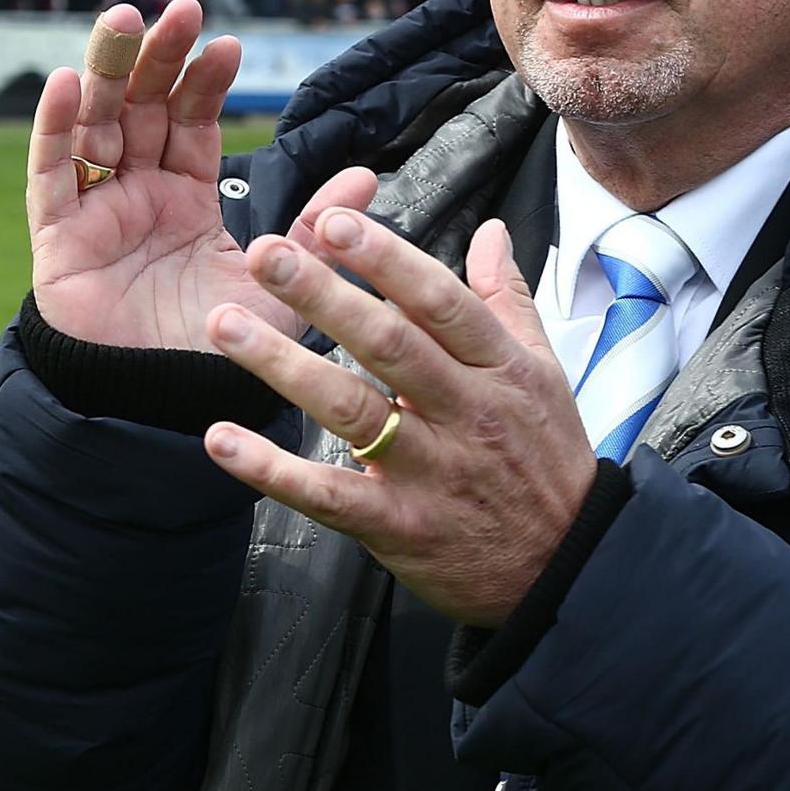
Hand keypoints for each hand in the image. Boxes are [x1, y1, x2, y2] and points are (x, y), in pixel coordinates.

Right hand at [26, 0, 376, 349]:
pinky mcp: (58, 236)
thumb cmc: (214, 350)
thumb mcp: (277, 284)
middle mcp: (137, 191)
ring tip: (122, 20)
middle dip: (158, 56)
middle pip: (142, 105)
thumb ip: (313, 231)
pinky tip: (65, 83)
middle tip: (178, 9)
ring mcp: (95, 208)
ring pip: (95, 122)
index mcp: (186, 195)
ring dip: (106, 69)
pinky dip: (54, 126)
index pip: (193, 121)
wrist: (160, 407)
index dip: (206, 81)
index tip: (230, 44)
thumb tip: (366, 175)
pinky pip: (49, 173)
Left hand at [200, 198, 595, 626]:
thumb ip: (507, 299)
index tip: (334, 223)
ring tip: (225, 325)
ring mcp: (430, 471)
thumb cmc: (547, 462)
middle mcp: (465, 413)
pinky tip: (222, 439)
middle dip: (323, 294)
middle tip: (264, 253)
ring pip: (351, 410)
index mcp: (499, 369)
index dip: (386, 259)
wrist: (567, 567)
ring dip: (283, 365)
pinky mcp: (398, 526)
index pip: (439, 301)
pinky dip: (272, 470)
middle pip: (389, 344)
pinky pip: (328, 496)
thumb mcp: (544, 374)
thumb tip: (492, 231)